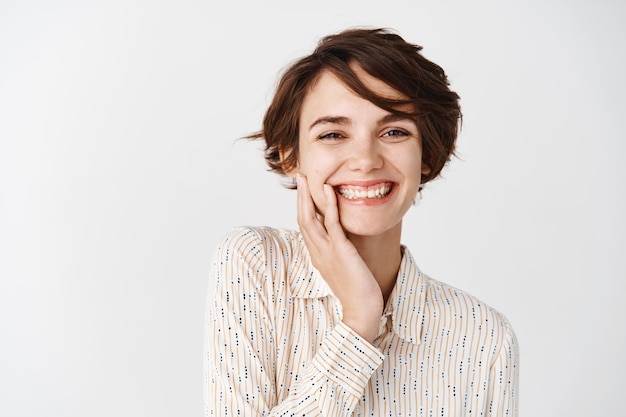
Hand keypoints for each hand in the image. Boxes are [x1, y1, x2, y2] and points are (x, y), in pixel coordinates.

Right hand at [296, 175, 383, 341]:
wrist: (361, 311)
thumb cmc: (357, 292)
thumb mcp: (344, 268)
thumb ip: (339, 254)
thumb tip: (342, 243)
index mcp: (317, 255)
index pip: (305, 226)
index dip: (302, 207)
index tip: (303, 191)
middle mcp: (318, 251)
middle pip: (303, 219)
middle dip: (300, 197)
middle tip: (299, 177)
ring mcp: (327, 251)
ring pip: (311, 218)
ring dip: (307, 196)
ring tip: (306, 178)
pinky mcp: (340, 250)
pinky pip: (332, 223)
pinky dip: (329, 205)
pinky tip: (329, 190)